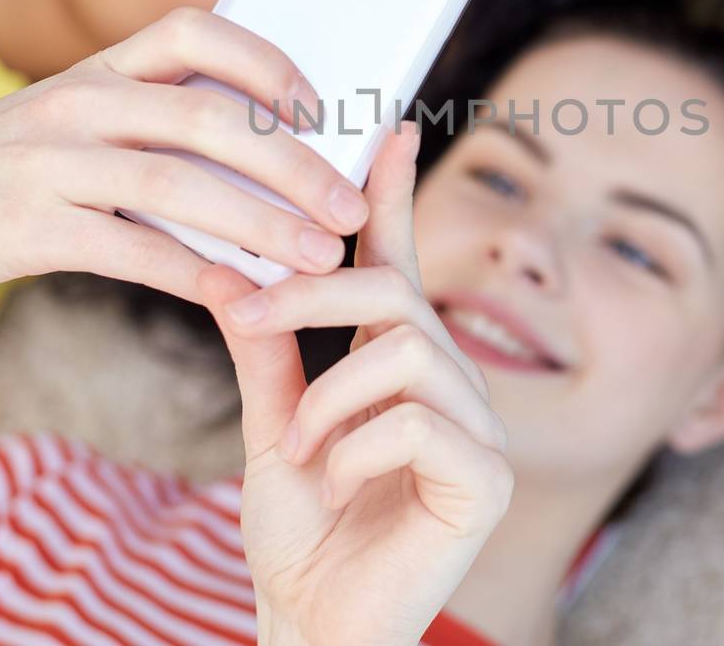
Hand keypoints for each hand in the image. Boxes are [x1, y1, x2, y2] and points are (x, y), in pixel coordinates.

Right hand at [0, 7, 369, 317]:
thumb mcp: (63, 123)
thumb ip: (144, 122)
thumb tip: (256, 151)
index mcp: (93, 69)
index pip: (194, 30)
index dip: (266, 60)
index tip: (320, 106)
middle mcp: (76, 101)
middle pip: (208, 117)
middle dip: (293, 163)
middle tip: (351, 207)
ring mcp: (48, 162)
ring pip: (179, 185)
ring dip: (262, 224)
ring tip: (322, 258)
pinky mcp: (27, 227)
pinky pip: (128, 250)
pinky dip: (191, 273)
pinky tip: (241, 296)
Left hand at [205, 125, 512, 645]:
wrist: (309, 625)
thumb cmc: (300, 533)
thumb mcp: (270, 425)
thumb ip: (267, 350)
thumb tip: (233, 267)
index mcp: (402, 365)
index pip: (402, 262)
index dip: (396, 195)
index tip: (390, 128)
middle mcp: (452, 385)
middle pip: (396, 293)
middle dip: (313, 293)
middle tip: (247, 313)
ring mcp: (480, 432)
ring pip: (405, 353)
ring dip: (328, 400)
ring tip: (298, 451)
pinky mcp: (489, 481)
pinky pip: (419, 422)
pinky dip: (355, 451)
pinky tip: (337, 489)